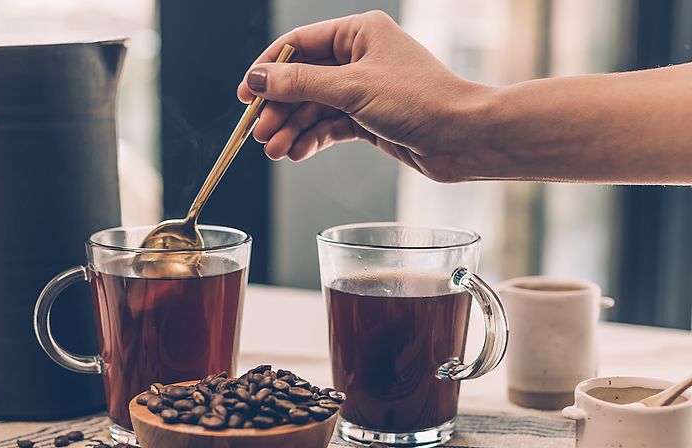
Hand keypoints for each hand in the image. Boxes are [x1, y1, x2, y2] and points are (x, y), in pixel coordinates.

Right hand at [237, 10, 488, 181]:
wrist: (461, 138)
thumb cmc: (419, 101)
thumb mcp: (352, 89)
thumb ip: (301, 85)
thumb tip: (258, 79)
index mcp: (358, 33)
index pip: (299, 46)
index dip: (268, 71)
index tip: (246, 96)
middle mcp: (359, 58)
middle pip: (303, 82)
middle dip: (280, 110)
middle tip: (259, 134)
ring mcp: (364, 90)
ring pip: (314, 108)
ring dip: (292, 129)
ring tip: (275, 151)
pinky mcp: (368, 120)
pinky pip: (329, 127)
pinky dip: (312, 140)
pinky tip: (297, 154)